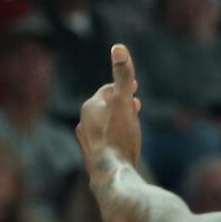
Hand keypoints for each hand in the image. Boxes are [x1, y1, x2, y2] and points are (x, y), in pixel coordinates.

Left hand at [76, 43, 144, 173]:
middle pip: (106, 108)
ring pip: (105, 125)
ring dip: (118, 121)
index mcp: (89, 107)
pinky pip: (105, 141)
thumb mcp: (124, 102)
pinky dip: (115, 137)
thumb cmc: (119, 137)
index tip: (136, 88)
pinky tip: (123, 146)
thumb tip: (118, 47)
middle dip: (122, 104)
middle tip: (137, 106)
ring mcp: (86, 142)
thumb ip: (123, 76)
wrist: (111, 174)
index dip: (124, 87)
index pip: (108, 90)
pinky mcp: (92, 158)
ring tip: (133, 125)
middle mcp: (83, 123)